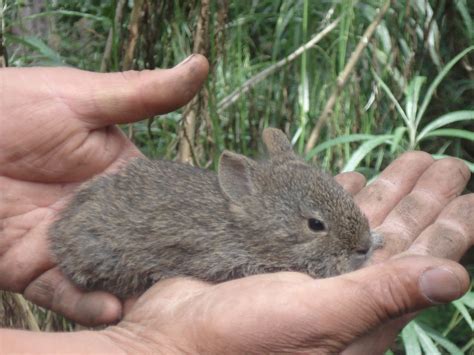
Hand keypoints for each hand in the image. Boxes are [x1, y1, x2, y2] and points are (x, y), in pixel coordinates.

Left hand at [0, 54, 208, 324]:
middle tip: (198, 282)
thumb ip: (143, 93)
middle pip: (143, 245)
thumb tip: (200, 64)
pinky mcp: (36, 267)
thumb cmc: (13, 107)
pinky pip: (67, 291)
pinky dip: (87, 302)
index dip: (191, 217)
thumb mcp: (83, 98)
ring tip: (160, 302)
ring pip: (111, 273)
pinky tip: (109, 306)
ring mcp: (71, 243)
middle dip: (166, 263)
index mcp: (122, 176)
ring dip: (133, 289)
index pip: (165, 201)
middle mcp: (102, 215)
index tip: (225, 233)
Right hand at [98, 152, 472, 353]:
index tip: (467, 193)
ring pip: (362, 221)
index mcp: (364, 313)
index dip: (449, 228)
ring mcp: (314, 270)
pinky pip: (321, 218)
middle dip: (423, 197)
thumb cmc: (243, 339)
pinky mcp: (284, 254)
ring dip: (387, 191)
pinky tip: (351, 179)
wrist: (176, 338)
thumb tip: (456, 277)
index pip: (422, 262)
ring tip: (410, 159)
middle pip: (397, 234)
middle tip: (447, 161)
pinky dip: (337, 198)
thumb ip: (383, 295)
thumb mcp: (320, 317)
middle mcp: (345, 291)